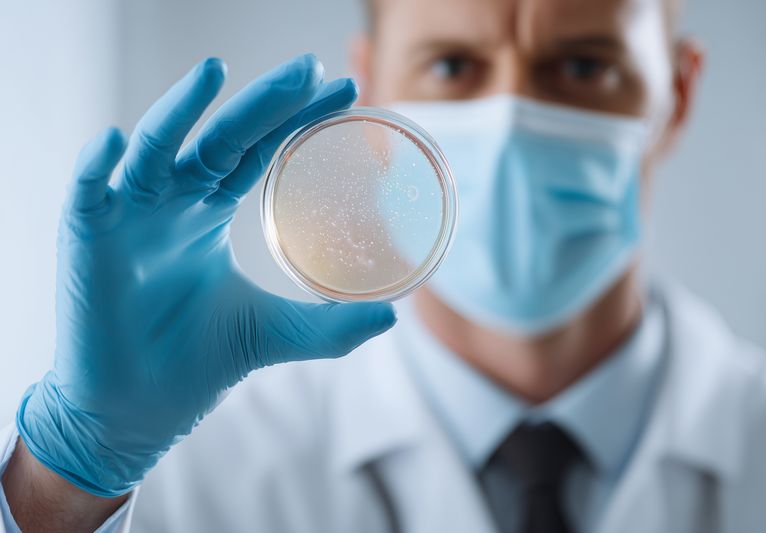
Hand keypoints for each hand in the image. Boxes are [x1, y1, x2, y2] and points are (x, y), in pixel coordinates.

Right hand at [14, 54, 395, 497]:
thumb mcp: (274, 332)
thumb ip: (330, 327)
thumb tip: (392, 317)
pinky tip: (118, 141)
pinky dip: (97, 167)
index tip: (344, 91)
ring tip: (215, 72)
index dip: (294, 120)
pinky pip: (89, 193)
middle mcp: (172, 202)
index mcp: (209, 211)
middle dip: (262, 103)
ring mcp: (129, 215)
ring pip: (156, 149)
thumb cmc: (197, 361)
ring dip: (180, 110)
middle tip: (307, 70)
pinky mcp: (87, 239)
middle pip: (219, 139)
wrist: (138, 409)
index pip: (257, 151)